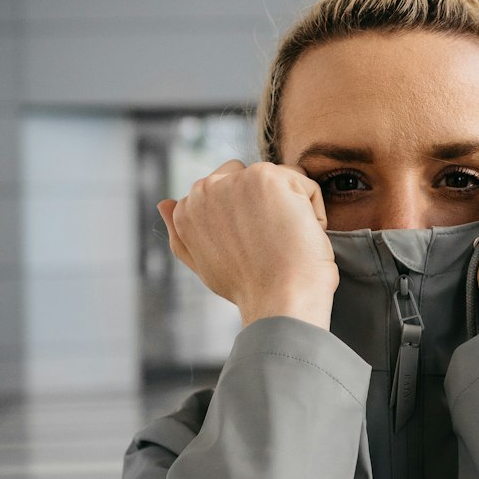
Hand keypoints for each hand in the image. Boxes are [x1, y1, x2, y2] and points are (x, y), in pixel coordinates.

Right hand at [156, 160, 338, 329]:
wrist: (279, 301)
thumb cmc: (248, 289)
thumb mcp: (202, 263)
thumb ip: (181, 232)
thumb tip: (164, 203)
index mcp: (186, 210)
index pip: (228, 192)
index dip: (251, 219)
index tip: (255, 248)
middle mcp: (203, 190)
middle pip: (252, 178)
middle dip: (268, 204)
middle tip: (271, 244)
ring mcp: (234, 181)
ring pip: (282, 180)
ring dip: (292, 208)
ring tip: (285, 242)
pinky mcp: (266, 177)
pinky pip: (306, 185)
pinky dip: (314, 211)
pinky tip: (301, 238)